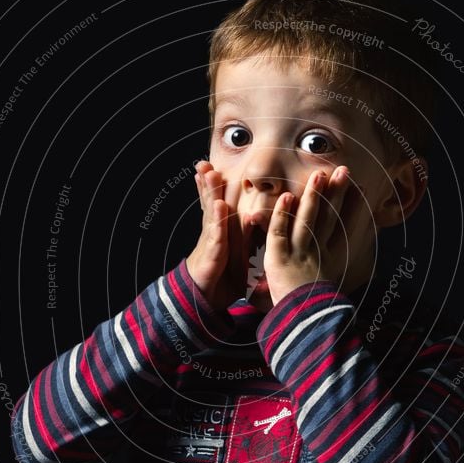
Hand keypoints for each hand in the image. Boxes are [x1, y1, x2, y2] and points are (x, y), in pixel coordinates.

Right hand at [185, 160, 243, 310]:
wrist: (205, 299)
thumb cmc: (221, 278)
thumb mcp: (236, 257)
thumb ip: (246, 242)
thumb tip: (259, 231)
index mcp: (221, 232)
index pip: (218, 205)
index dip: (215, 187)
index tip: (214, 168)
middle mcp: (214, 233)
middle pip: (211, 202)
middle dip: (208, 183)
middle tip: (204, 162)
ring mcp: (211, 242)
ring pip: (211, 213)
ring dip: (210, 193)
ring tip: (208, 173)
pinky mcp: (212, 254)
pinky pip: (216, 235)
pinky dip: (218, 220)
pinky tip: (220, 207)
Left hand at [264, 165, 365, 305]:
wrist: (301, 327)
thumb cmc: (310, 312)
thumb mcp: (323, 289)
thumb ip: (326, 273)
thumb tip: (336, 272)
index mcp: (329, 260)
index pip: (343, 228)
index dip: (353, 207)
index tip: (362, 189)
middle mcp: (317, 254)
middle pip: (329, 218)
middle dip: (337, 194)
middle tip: (345, 170)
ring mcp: (299, 255)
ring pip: (307, 220)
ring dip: (313, 197)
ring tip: (319, 175)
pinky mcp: (279, 259)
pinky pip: (280, 233)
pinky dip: (282, 215)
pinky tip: (286, 197)